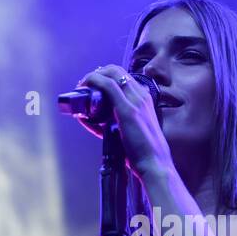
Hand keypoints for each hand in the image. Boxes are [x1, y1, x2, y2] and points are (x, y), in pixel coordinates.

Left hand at [77, 64, 173, 181]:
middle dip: (97, 73)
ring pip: (112, 73)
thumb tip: (88, 119)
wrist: (155, 164)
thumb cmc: (142, 153)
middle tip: (84, 85)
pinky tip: (84, 87)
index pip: (124, 78)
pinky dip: (93, 81)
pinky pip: (107, 85)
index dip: (106, 77)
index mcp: (144, 100)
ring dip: (93, 76)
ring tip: (82, 87)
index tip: (93, 85)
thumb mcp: (128, 132)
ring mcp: (136, 101)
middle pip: (117, 71)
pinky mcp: (127, 110)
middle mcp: (142, 96)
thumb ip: (110, 125)